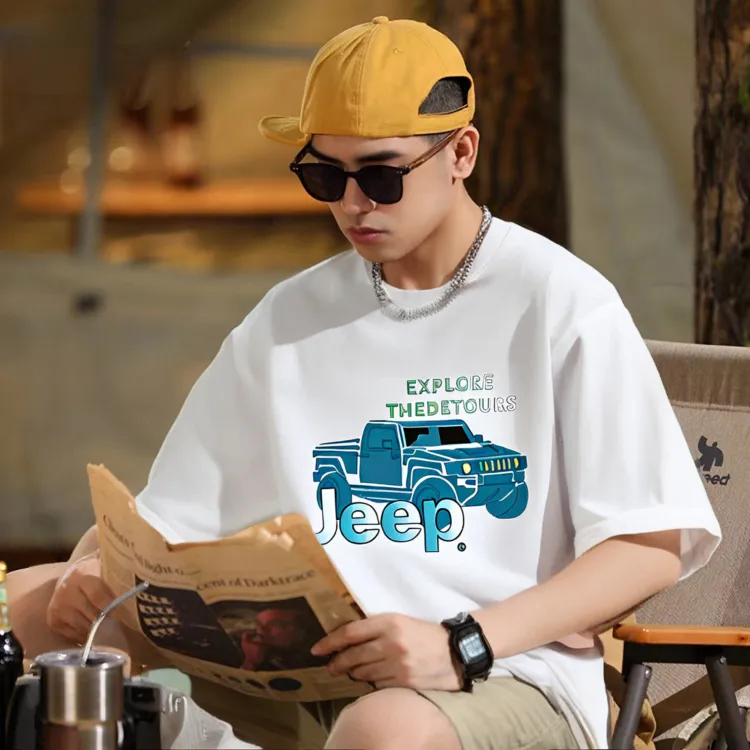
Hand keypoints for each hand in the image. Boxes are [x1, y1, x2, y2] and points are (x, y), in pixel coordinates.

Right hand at [47, 552, 115, 644]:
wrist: (69, 576)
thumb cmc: (94, 572)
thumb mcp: (103, 567)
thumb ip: (116, 575)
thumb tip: (140, 585)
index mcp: (81, 575)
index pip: (98, 594)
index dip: (112, 606)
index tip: (124, 613)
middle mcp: (66, 592)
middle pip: (91, 614)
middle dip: (107, 622)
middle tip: (121, 627)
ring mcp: (58, 608)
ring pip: (83, 627)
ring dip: (98, 632)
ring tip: (109, 633)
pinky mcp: (53, 621)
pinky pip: (74, 636)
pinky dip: (86, 637)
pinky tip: (95, 635)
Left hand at [311, 613, 461, 691]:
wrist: (454, 651)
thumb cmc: (424, 633)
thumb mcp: (400, 621)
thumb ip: (376, 628)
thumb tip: (348, 639)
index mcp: (389, 622)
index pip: (351, 632)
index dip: (330, 642)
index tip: (316, 649)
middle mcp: (391, 642)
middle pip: (353, 655)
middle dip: (338, 662)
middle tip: (330, 666)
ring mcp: (397, 664)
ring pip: (363, 672)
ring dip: (353, 672)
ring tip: (349, 671)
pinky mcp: (404, 682)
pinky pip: (377, 684)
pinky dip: (370, 682)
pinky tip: (370, 678)